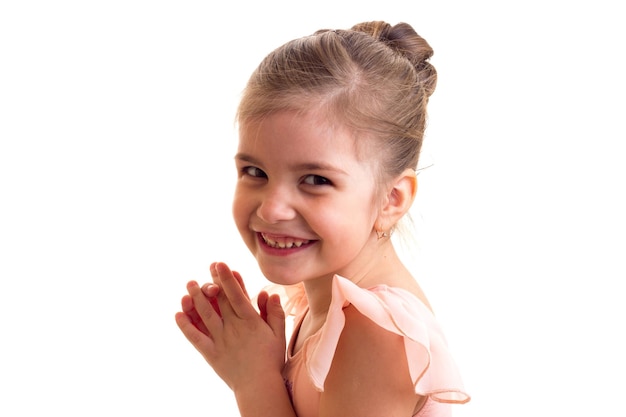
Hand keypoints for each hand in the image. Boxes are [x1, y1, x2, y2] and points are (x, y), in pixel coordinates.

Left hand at [175, 262, 285, 390]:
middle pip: (220, 300)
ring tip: (190, 284)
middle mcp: (233, 327)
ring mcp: (220, 340)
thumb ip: (274, 312)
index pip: (236, 294)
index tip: (220, 264)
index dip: (227, 278)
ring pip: (205, 314)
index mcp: (250, 321)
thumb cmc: (271, 359)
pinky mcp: (210, 353)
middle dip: (213, 281)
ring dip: (196, 298)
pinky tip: (178, 314)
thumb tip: (270, 292)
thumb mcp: (278, 334)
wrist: (259, 386)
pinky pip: (196, 338)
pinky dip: (186, 326)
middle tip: (207, 267)